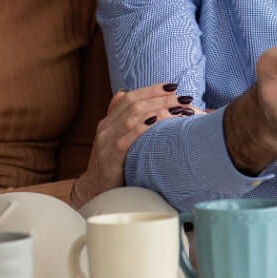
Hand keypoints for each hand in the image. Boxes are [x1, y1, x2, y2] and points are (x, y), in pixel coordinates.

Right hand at [71, 83, 189, 206]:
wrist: (94, 190)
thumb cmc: (110, 164)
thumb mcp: (113, 138)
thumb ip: (119, 117)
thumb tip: (124, 93)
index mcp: (108, 121)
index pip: (130, 97)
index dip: (151, 90)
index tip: (172, 86)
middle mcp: (106, 128)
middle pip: (134, 104)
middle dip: (160, 98)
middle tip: (182, 98)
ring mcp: (106, 142)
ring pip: (132, 117)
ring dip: (157, 110)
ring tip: (177, 109)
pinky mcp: (111, 157)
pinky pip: (127, 138)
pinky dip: (142, 128)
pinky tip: (157, 122)